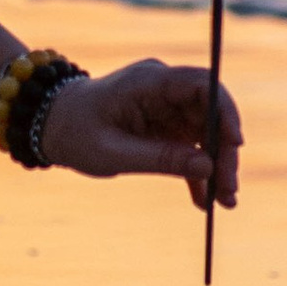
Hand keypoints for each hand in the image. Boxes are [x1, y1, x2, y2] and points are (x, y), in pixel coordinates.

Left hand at [43, 60, 240, 207]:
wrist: (50, 125)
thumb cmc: (74, 132)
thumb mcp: (112, 152)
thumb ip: (160, 159)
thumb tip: (209, 168)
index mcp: (148, 82)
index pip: (201, 84)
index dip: (225, 110)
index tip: (236, 144)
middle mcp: (163, 89)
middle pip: (210, 114)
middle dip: (223, 152)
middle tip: (229, 190)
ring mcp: (166, 108)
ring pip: (206, 135)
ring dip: (216, 168)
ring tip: (223, 203)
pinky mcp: (166, 127)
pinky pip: (191, 148)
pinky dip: (198, 173)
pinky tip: (203, 201)